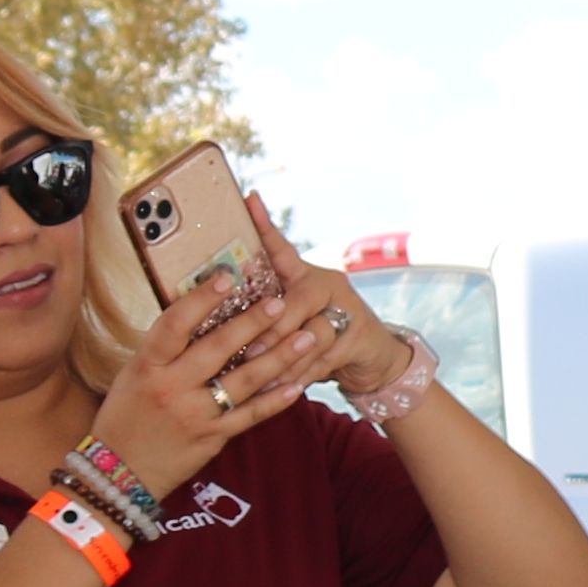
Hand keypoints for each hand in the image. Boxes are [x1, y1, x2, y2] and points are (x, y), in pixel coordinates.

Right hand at [96, 263, 337, 496]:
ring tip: (306, 337)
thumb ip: (165, 350)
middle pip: (218, 348)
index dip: (201, 299)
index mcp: (148, 366)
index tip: (226, 277)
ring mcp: (195, 414)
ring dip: (279, 357)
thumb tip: (199, 313)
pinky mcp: (213, 438)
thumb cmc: (126, 416)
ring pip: (244, 381)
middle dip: (253, 323)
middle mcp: (171, 387)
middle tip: (281, 302)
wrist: (119, 472)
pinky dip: (275, 401)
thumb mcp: (134, 376)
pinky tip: (298, 386)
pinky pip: (251, 416)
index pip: (175, 324)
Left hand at [241, 203, 417, 413]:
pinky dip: (299, 375)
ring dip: (283, 354)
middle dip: (271, 325)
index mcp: (305, 275)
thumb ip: (267, 311)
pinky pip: (324, 358)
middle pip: (298, 300)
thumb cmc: (318, 335)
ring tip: (257, 369)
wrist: (372, 358)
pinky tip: (279, 387)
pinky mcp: (359, 338)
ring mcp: (346, 310)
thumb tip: (215, 314)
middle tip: (246, 345)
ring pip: (312, 332)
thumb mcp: (294, 317)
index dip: (265, 224)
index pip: (282, 247)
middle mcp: (327, 285)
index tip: (248, 199)